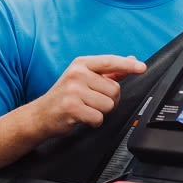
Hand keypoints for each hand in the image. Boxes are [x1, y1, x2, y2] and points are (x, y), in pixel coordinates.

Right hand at [30, 54, 146, 137]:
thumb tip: (131, 60)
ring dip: (100, 111)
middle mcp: (77, 74)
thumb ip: (108, 71)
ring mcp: (73, 90)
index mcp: (81, 64)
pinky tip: (82, 117)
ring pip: (108, 105)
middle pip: (114, 89)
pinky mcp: (72, 107)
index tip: (141, 67)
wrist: (40, 115)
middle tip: (91, 100)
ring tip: (85, 108)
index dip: (128, 65)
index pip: (110, 61)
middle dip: (108, 99)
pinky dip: (94, 121)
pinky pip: (98, 117)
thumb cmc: (65, 96)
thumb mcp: (83, 78)